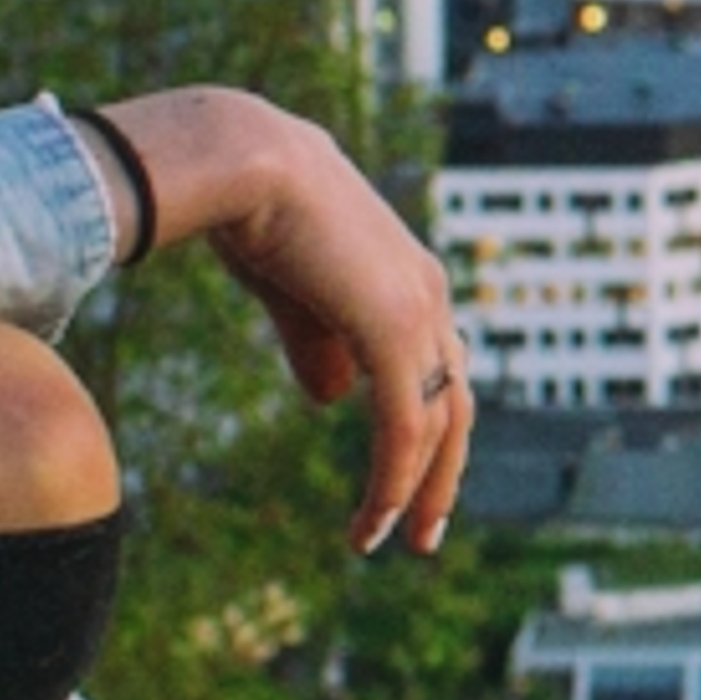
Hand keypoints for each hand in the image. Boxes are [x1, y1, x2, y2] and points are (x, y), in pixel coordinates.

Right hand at [85, 87, 471, 554]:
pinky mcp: (395, 332)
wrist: (244, 160)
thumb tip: (334, 399)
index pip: (435, 369)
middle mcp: (428, 293)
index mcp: (408, 277)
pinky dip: (394, 481)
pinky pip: (405, 428)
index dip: (424, 428)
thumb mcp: (293, 291)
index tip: (402, 479)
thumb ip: (317, 343)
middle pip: (455, 404)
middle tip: (424, 533)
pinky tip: (374, 519)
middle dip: (442, 474)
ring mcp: (419, 312)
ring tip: (389, 539)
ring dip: (417, 490)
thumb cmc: (254, 209)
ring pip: (439, 424)